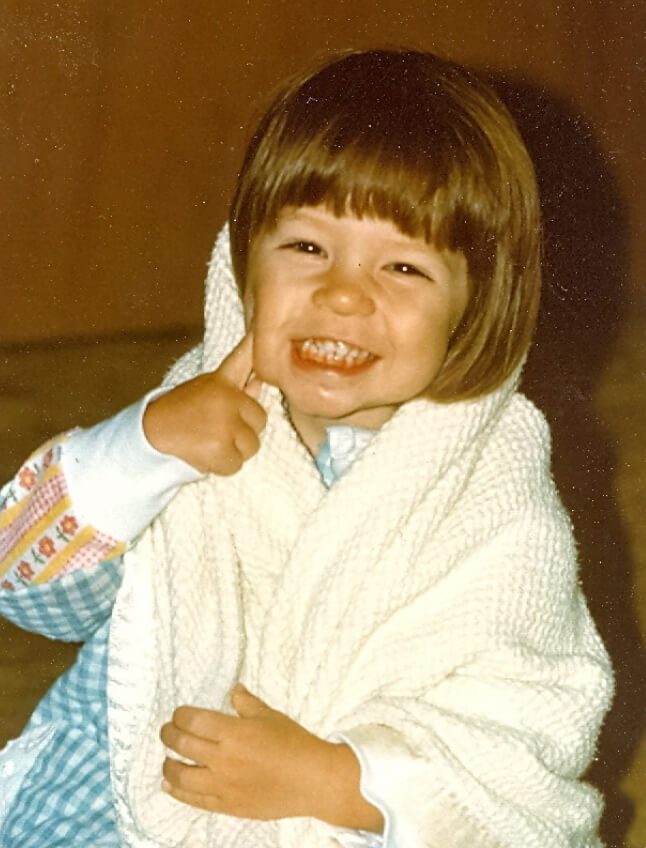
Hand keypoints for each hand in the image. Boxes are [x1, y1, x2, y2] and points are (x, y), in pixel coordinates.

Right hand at [143, 333, 265, 473]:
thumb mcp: (205, 395)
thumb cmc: (180, 416)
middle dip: (243, 431)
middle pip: (261, 420)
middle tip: (215, 430)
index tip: (261, 330)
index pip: (243, 358)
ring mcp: (224, 422)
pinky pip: (237, 464)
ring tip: (208, 441)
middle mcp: (226, 397)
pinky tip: (204, 454)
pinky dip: (222, 466)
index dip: (254, 345)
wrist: (148, 437)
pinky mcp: (220, 446)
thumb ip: (237, 390)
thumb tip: (261, 383)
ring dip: (234, 451)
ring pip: (252, 446)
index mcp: (221, 381)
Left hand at [160, 684, 383, 831]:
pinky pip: (195, 800)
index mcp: (234, 733)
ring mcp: (223, 785)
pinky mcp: (228, 805)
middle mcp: (223, 759)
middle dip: (169, 734)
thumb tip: (234, 690)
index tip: (178, 713)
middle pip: (182, 744)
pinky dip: (178, 791)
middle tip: (167, 731)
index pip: (193, 720)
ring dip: (168, 765)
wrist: (314, 780)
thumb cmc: (295, 744)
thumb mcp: (270, 716)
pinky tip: (170, 784)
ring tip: (168, 758)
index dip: (180, 715)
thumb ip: (246, 703)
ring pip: (181, 776)